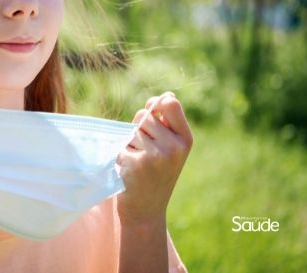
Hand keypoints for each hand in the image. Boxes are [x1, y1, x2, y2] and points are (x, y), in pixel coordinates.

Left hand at [116, 92, 192, 225]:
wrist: (146, 210)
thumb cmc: (156, 174)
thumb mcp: (170, 148)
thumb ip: (166, 123)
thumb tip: (164, 96)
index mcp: (185, 139)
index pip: (170, 104)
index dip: (156, 105)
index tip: (153, 117)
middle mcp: (174, 147)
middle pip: (144, 116)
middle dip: (139, 129)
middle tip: (146, 152)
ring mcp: (155, 156)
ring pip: (131, 131)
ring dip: (130, 143)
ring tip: (139, 162)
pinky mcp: (136, 164)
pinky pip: (121, 146)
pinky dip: (121, 155)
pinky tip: (129, 171)